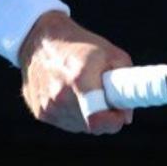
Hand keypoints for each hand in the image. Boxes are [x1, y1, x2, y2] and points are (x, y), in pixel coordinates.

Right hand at [18, 11, 133, 134]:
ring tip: (82, 89)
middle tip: (103, 96)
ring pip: (79, 126)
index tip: (120, 114)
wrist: (40, 40)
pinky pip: (64, 122)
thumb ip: (126, 83)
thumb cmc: (80, 45)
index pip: (98, 120)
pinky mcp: (40, 112)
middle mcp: (60, 96)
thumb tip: (126, 116)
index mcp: (79, 80)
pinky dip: (71, 113)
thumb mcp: (110, 53)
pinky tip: (67, 92)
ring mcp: (48, 106)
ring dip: (86, 115)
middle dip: (103, 115)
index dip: (114, 122)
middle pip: (92, 126)